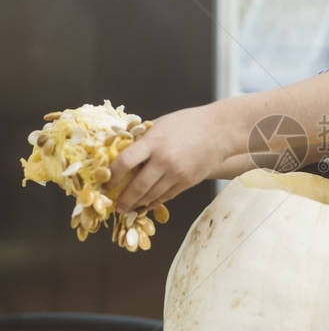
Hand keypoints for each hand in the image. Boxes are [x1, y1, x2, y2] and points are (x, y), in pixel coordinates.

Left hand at [108, 104, 227, 212]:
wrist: (220, 131)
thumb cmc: (189, 123)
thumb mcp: (161, 123)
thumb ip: (143, 138)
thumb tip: (123, 148)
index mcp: (154, 142)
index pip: (125, 162)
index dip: (111, 174)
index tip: (106, 181)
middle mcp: (164, 160)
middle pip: (137, 187)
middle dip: (123, 199)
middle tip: (116, 205)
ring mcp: (177, 174)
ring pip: (151, 196)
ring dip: (138, 204)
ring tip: (129, 207)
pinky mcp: (187, 182)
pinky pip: (166, 196)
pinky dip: (155, 201)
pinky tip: (148, 203)